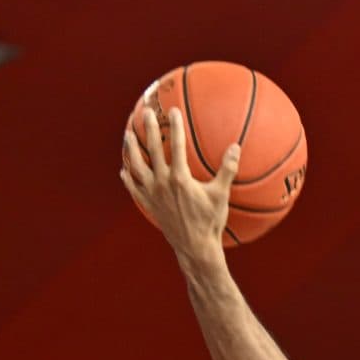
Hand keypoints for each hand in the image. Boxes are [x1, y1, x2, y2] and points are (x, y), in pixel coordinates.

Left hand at [120, 100, 237, 258]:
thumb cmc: (210, 222)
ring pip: (136, 166)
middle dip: (148, 129)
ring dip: (132, 149)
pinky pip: (134, 188)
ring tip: (128, 135)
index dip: (175, 126)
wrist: (194, 248)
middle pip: (152, 150)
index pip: (176, 145)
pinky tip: (124, 169)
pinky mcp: (148, 205)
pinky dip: (128, 178)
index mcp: (180, 178)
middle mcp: (162, 183)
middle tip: (146, 112)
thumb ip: (227, 169)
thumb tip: (235, 146)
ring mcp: (152, 194)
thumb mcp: (221, 195)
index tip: (173, 111)